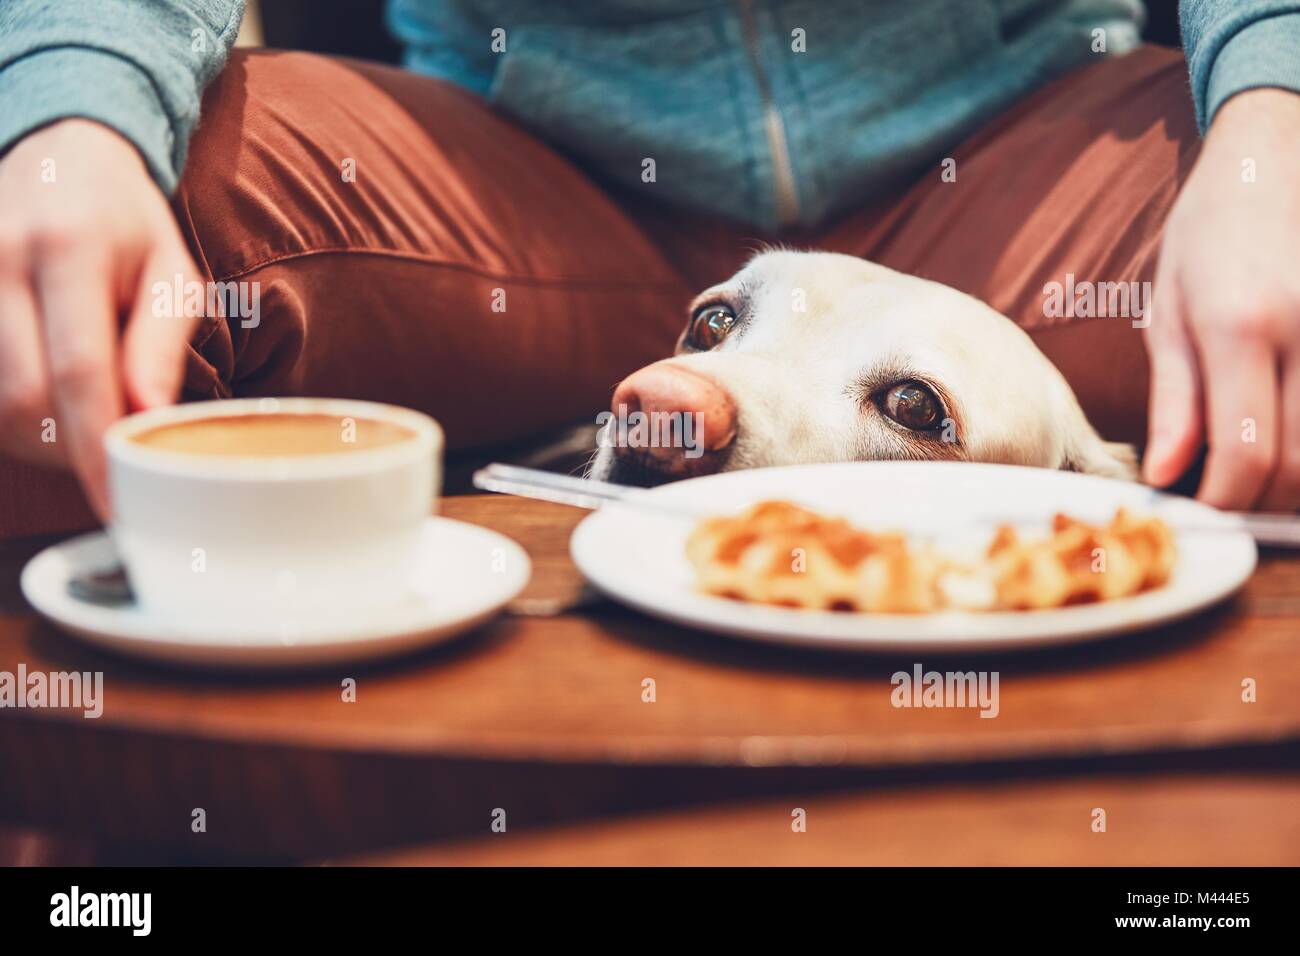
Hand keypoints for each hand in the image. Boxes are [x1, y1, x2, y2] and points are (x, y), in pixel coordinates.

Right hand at [0, 119, 203, 516]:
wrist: (57, 150)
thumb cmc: (125, 222)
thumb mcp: (168, 271)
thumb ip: (159, 345)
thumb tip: (147, 421)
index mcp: (69, 248)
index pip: (78, 373)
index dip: (95, 449)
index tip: (117, 502)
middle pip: (21, 398)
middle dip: (66, 451)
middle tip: (107, 465)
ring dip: (35, 439)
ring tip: (80, 427)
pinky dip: (8, 414)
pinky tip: (42, 404)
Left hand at [1144, 89, 1299, 511]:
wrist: (1275, 157)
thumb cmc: (1209, 233)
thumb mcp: (1169, 312)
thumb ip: (1175, 400)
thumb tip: (1167, 474)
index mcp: (1242, 325)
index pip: (1245, 451)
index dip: (1225, 500)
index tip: (1200, 512)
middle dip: (1262, 501)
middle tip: (1228, 504)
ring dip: (1299, 481)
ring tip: (1258, 476)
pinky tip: (1289, 435)